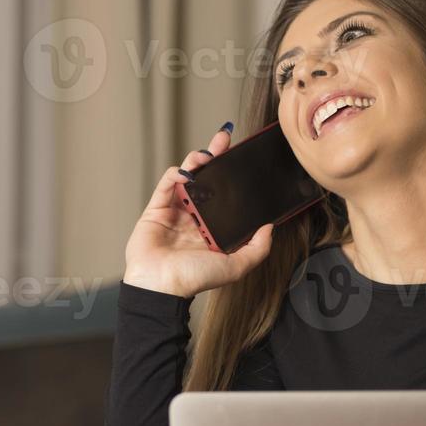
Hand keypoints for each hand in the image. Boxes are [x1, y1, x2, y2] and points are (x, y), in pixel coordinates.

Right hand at [122, 124, 275, 298]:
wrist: (161, 286)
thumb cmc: (194, 279)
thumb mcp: (236, 266)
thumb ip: (257, 249)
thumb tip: (269, 228)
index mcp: (211, 229)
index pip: (224, 197)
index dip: (232, 178)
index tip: (243, 161)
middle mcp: (194, 218)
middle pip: (206, 181)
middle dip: (215, 158)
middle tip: (224, 139)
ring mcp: (174, 212)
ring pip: (186, 178)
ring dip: (196, 162)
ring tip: (206, 153)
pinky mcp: (156, 209)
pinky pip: (167, 185)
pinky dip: (176, 174)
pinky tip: (186, 172)